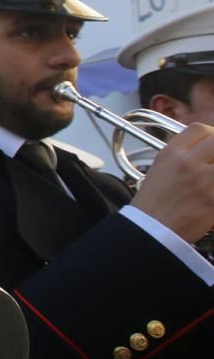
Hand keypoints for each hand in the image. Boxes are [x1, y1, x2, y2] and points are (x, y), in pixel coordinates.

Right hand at [132, 122, 213, 242]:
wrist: (151, 229)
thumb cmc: (154, 201)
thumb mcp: (160, 168)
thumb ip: (182, 154)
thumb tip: (206, 147)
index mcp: (171, 154)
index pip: (199, 129)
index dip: (212, 134)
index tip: (213, 142)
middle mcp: (188, 164)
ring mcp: (204, 182)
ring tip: (213, 177)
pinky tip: (213, 195)